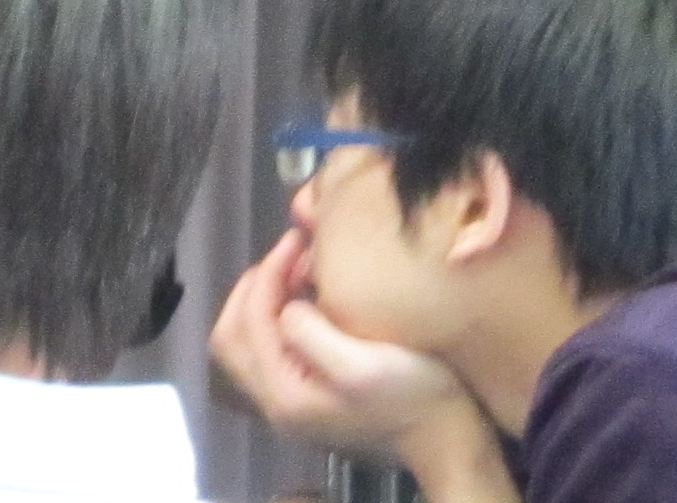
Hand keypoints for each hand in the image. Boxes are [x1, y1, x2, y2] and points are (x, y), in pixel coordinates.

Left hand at [211, 232, 498, 476]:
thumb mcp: (362, 364)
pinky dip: (278, 314)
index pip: (250, 323)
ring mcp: (291, 400)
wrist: (444, 434)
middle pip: (232, 337)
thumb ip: (312, 334)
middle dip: (254, 287)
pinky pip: (272, 348)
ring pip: (248, 342)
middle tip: (289, 253)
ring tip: (297, 268)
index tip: (296, 240)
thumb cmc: (412, 397)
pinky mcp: (307, 394)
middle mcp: (277, 402)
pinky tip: (309, 295)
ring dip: (263, 299)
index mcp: (285, 394)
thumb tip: (288, 307)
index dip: (267, 275)